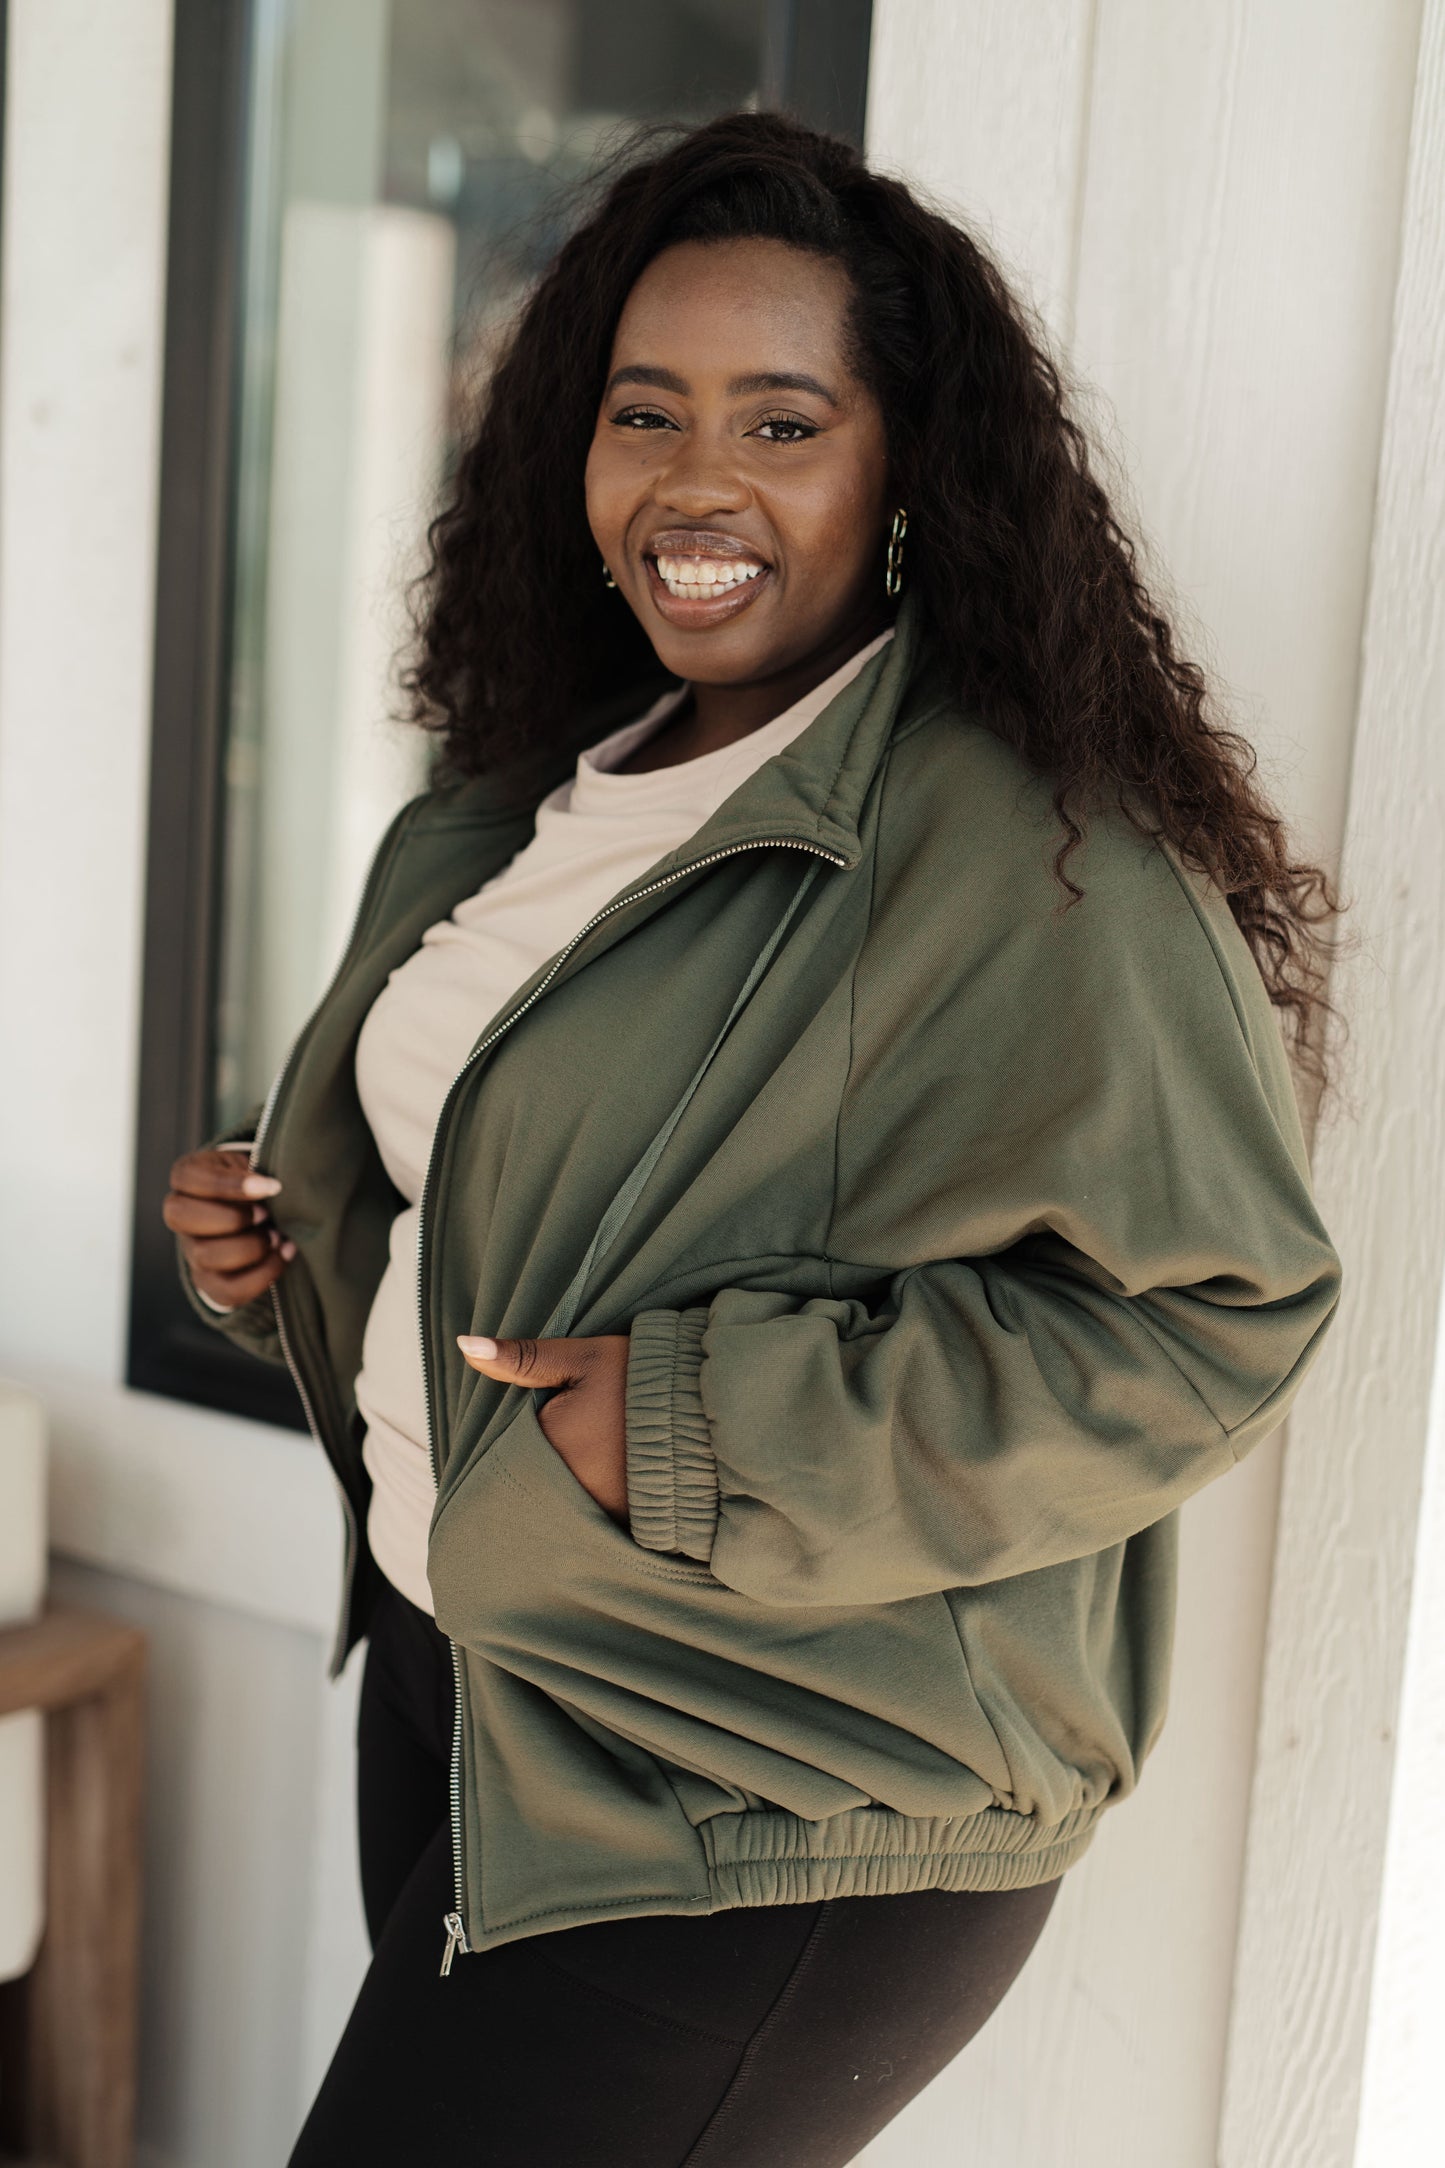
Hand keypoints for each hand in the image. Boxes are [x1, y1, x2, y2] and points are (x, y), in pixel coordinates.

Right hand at [163, 1147, 293, 1308]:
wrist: (266, 1209)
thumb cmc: (258, 1182)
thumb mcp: (253, 1163)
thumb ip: (256, 1169)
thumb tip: (274, 1188)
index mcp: (187, 1177)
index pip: (187, 1178)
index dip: (229, 1185)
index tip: (272, 1187)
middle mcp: (181, 1214)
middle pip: (181, 1217)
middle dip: (233, 1218)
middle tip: (267, 1214)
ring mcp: (191, 1250)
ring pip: (205, 1256)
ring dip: (251, 1247)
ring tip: (278, 1235)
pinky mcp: (209, 1281)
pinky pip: (227, 1291)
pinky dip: (262, 1275)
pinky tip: (284, 1253)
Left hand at [457, 1334, 629, 1522]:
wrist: (714, 1406)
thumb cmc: (643, 1376)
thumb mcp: (582, 1356)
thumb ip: (522, 1358)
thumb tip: (465, 1344)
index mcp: (552, 1449)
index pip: (513, 1447)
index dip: (526, 1430)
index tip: (554, 1414)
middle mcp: (572, 1492)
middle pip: (536, 1480)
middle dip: (542, 1464)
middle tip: (580, 1434)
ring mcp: (603, 1514)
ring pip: (565, 1501)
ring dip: (569, 1485)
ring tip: (596, 1456)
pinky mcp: (630, 1526)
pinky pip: (596, 1518)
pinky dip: (597, 1501)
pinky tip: (613, 1478)